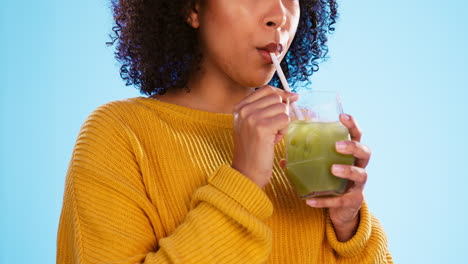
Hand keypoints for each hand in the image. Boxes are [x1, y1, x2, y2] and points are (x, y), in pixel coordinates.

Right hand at [232, 85, 298, 188]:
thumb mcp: (253, 124)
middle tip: (273, 129)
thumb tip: (292, 95)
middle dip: (280, 113)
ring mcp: (251, 117)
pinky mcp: (262, 127)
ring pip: (282, 108)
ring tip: (272, 136)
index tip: (291, 98)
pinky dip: (284, 130)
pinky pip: (285, 119)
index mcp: (239, 107)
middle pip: (276, 98)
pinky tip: (274, 140)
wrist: (246, 172)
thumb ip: (266, 108)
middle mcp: (243, 110)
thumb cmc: (253, 150)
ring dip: (282, 123)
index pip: (266, 89)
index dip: (281, 94)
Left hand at [279, 113, 370, 240]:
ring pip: (360, 175)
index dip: (352, 125)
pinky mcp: (353, 201)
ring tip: (333, 169)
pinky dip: (325, 201)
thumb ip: (307, 160)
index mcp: (351, 154)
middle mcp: (359, 166)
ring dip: (347, 170)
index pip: (356, 135)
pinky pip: (340, 200)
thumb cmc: (332, 180)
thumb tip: (283, 157)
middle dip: (352, 147)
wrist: (341, 209)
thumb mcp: (322, 167)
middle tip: (337, 145)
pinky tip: (310, 200)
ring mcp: (358, 185)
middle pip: (364, 152)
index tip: (342, 116)